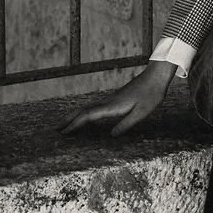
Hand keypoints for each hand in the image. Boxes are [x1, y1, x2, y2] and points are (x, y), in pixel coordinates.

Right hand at [59, 61, 175, 136]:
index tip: (64, 132)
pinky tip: (86, 117)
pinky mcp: (115, 98)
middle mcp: (108, 101)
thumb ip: (126, 124)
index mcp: (113, 106)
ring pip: (88, 108)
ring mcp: (110, 99)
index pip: (89, 115)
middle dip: (69, 120)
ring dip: (75, 116)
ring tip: (65, 124)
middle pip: (83, 110)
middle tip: (56, 129)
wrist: (156, 76)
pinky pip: (95, 107)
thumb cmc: (151, 94)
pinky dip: (85, 113)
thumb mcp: (142, 113)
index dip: (75, 124)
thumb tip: (111, 136)